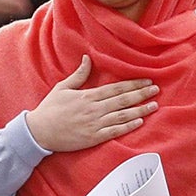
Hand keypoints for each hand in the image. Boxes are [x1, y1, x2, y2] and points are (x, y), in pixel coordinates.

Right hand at [26, 55, 156, 152]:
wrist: (39, 132)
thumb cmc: (50, 109)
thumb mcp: (62, 87)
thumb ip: (78, 75)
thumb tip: (87, 58)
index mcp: (88, 96)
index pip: (116, 88)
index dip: (133, 84)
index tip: (147, 81)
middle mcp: (94, 109)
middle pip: (123, 100)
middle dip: (141, 94)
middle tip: (156, 90)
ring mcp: (95, 124)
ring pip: (122, 115)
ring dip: (140, 110)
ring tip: (154, 105)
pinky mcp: (93, 137)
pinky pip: (115, 131)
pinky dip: (128, 126)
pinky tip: (140, 122)